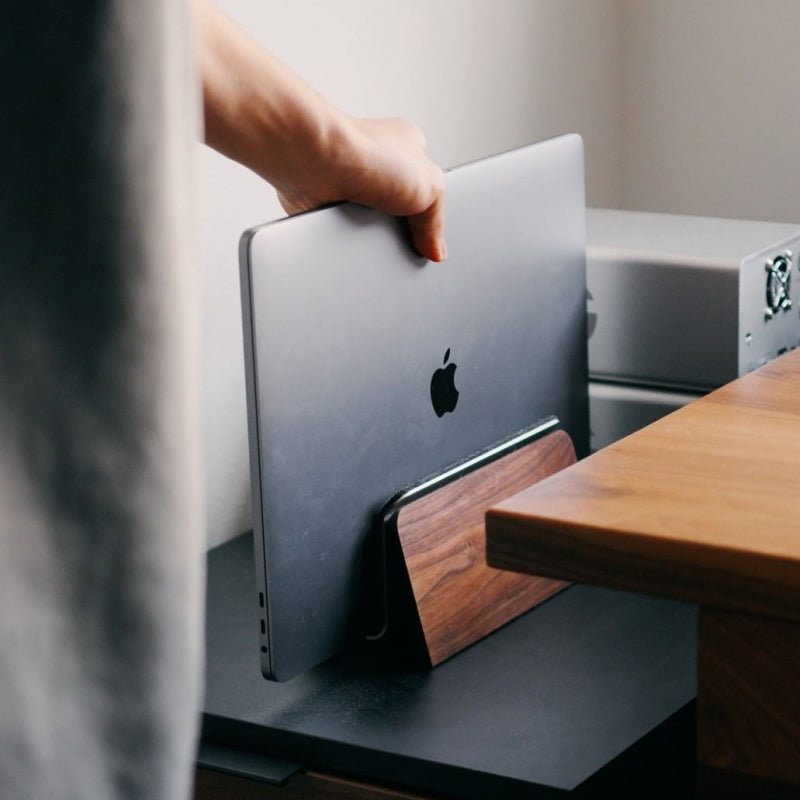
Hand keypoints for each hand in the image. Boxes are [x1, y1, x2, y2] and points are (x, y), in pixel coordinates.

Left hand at [276, 116, 445, 261]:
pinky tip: (350, 235)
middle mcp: (377, 163)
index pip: (427, 191)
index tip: (431, 243)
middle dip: (401, 230)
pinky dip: (347, 240)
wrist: (314, 163)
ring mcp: (351, 182)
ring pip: (370, 225)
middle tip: (405, 242)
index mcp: (408, 149)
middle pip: (399, 210)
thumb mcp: (430, 188)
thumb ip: (437, 222)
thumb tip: (436, 250)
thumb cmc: (365, 154)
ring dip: (372, 237)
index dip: (430, 219)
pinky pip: (344, 233)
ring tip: (373, 235)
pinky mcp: (325, 202)